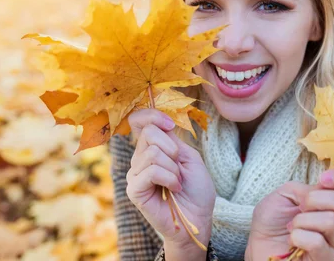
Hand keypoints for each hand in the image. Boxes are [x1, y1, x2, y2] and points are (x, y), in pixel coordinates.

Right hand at [125, 108, 216, 249]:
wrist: (198, 218)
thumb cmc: (196, 190)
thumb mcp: (189, 157)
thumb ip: (171, 139)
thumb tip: (156, 124)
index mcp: (152, 148)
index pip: (139, 121)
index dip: (152, 115)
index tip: (170, 124)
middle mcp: (139, 159)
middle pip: (149, 133)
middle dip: (172, 148)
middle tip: (179, 168)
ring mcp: (135, 174)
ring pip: (152, 153)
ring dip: (173, 169)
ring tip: (177, 182)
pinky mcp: (134, 190)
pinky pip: (151, 171)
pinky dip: (169, 178)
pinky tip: (174, 189)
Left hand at [245, 170, 333, 260]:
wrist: (258, 243)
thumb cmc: (273, 219)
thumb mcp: (287, 192)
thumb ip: (308, 188)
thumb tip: (323, 191)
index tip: (324, 179)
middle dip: (315, 199)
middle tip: (300, 208)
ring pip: (331, 221)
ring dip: (302, 220)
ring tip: (292, 226)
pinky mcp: (325, 259)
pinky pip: (318, 242)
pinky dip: (298, 236)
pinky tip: (293, 241)